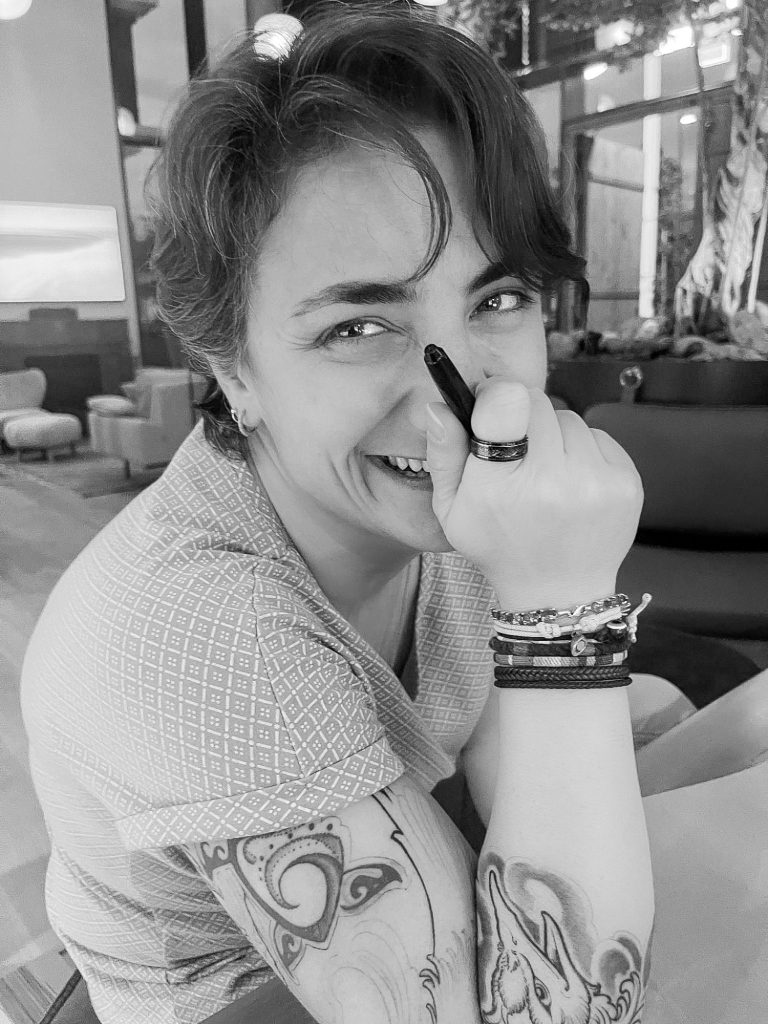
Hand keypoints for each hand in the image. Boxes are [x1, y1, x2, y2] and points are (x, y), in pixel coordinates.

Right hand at [425, 382, 643, 609]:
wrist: (556, 592)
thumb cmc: (499, 546)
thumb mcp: (452, 509)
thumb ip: (443, 455)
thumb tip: (440, 406)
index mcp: (502, 488)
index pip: (507, 401)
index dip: (496, 392)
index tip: (490, 402)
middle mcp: (554, 482)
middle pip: (538, 401)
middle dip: (523, 416)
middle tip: (516, 449)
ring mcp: (596, 482)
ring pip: (570, 418)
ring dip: (554, 436)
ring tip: (545, 473)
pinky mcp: (626, 484)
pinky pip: (599, 435)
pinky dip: (583, 451)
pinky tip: (571, 482)